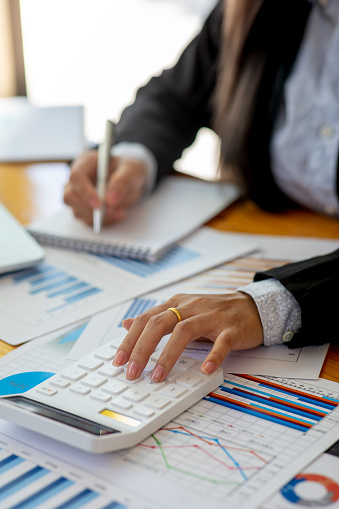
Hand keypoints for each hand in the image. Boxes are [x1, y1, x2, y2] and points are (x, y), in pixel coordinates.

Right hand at [64, 150, 147, 224]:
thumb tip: (110, 200)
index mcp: (86, 162)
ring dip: (98, 217)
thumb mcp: (132, 170)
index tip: (100, 205)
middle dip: (91, 209)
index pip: (76, 177)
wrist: (130, 180)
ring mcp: (78, 194)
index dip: (85, 192)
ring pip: (77, 211)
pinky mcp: (83, 208)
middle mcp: (77, 179)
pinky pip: (87, 219)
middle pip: (70, 196)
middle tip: (113, 212)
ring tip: (120, 213)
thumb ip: (122, 181)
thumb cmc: (128, 170)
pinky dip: (102, 221)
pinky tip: (115, 215)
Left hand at [113, 292, 262, 381]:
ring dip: (168, 355)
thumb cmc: (215, 312)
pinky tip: (205, 370)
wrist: (253, 307)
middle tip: (132, 372)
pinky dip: (212, 356)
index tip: (119, 360)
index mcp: (177, 304)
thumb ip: (156, 318)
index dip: (130, 340)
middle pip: (160, 323)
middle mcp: (191, 307)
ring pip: (185, 331)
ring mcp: (212, 317)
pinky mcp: (232, 329)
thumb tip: (127, 324)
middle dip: (142, 349)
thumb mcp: (183, 311)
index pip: (147, 319)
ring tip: (158, 376)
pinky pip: (221, 342)